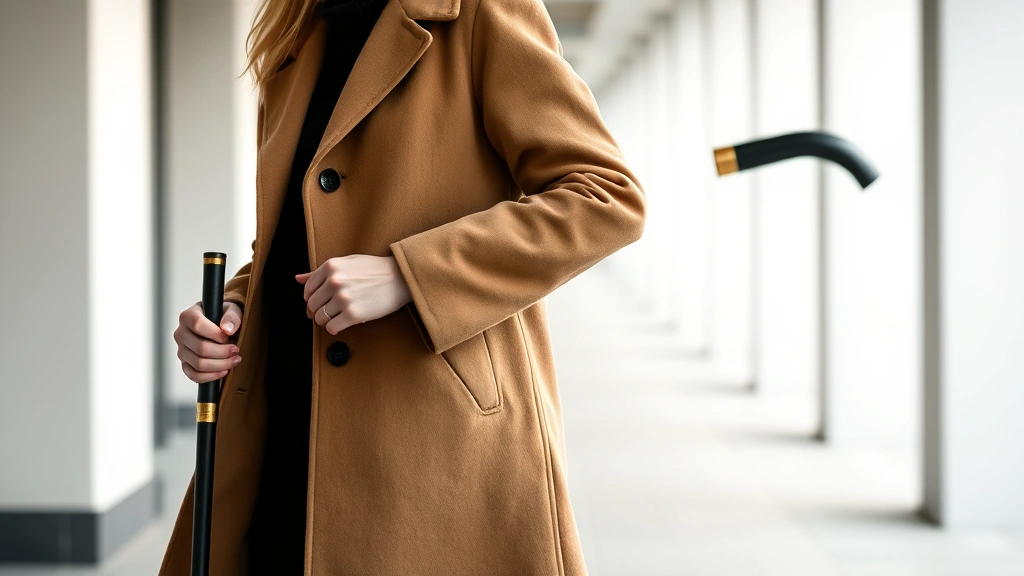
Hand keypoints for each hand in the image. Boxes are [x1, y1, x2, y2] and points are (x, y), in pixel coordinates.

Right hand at [174, 301, 242, 383]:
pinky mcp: (186, 364)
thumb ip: (232, 316)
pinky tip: (224, 370)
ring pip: (198, 364)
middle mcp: (181, 333)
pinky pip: (194, 375)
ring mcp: (182, 350)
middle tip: (236, 351)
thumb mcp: (232, 309)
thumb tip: (227, 329)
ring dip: (220, 365)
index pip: (197, 325)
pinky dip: (211, 376)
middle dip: (222, 352)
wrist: (221, 325)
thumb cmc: (224, 316)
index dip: (215, 334)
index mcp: (188, 316)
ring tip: (234, 360)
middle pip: (200, 348)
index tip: (228, 337)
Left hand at [296, 255, 412, 335]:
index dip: (311, 298)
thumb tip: (297, 278)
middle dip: (317, 311)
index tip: (319, 302)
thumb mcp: (346, 263)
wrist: (400, 278)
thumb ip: (320, 272)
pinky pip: (332, 328)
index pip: (308, 288)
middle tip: (328, 313)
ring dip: (325, 321)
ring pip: (320, 318)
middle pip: (312, 305)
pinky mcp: (353, 314)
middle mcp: (334, 281)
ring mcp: (343, 298)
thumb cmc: (374, 269)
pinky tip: (342, 323)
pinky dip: (334, 329)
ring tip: (336, 318)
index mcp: (330, 266)